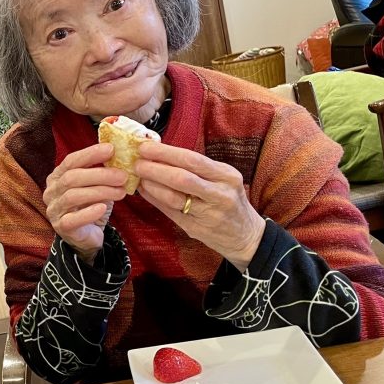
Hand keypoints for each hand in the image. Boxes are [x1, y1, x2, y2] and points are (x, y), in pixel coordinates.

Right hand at [43, 143, 127, 263]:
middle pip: (71, 178)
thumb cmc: (91, 205)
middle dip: (99, 175)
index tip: (111, 149)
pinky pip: (72, 219)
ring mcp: (54, 210)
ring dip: (100, 192)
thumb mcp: (95, 186)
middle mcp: (51, 191)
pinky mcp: (61, 227)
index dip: (90, 154)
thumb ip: (101, 171)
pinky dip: (89, 212)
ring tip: (121, 192)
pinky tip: (103, 208)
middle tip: (122, 175)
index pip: (71, 161)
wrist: (87, 235)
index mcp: (57, 177)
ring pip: (73, 196)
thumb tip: (120, 155)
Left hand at [134, 141, 264, 269]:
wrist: (245, 235)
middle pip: (182, 178)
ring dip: (152, 186)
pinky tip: (144, 191)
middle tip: (137, 163)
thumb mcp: (222, 179)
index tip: (146, 147)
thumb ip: (195, 168)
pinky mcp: (196, 229)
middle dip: (155, 169)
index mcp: (227, 175)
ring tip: (139, 177)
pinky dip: (154, 200)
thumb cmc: (228, 200)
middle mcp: (220, 194)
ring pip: (174, 198)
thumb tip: (159, 152)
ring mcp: (209, 214)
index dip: (166, 153)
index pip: (193, 159)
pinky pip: (170, 212)